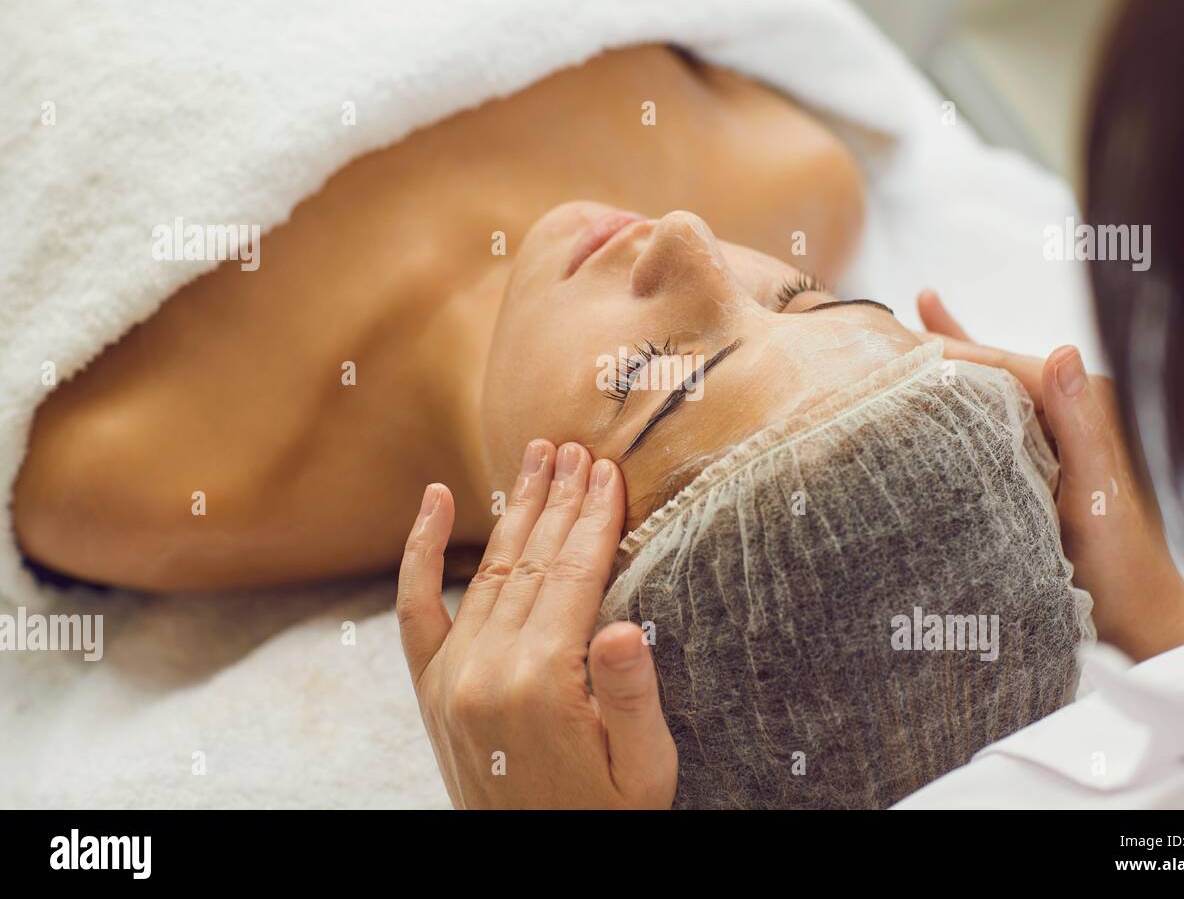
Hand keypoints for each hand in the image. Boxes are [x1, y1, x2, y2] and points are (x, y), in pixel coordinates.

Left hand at [396, 440, 676, 807]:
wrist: (539, 866)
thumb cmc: (607, 816)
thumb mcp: (644, 769)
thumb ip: (631, 697)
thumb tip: (626, 625)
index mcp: (542, 683)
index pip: (574, 574)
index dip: (595, 518)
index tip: (609, 471)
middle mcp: (486, 671)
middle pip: (533, 560)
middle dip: (559, 498)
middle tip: (578, 448)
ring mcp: (451, 678)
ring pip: (490, 571)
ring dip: (517, 510)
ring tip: (539, 459)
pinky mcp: (432, 690)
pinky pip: (417, 609)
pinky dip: (421, 552)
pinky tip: (434, 501)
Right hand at [917, 291, 1183, 659]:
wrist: (1137, 615)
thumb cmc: (1120, 564)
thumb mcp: (1095, 497)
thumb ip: (1082, 427)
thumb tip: (1064, 352)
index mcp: (1086, 405)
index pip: (1001, 365)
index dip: (946, 352)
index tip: (892, 348)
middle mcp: (1072, 406)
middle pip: (990, 368)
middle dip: (940, 349)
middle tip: (877, 337)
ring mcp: (1056, 429)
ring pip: (989, 385)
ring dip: (950, 357)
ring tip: (913, 314)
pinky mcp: (1042, 453)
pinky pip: (996, 409)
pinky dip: (970, 381)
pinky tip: (948, 343)